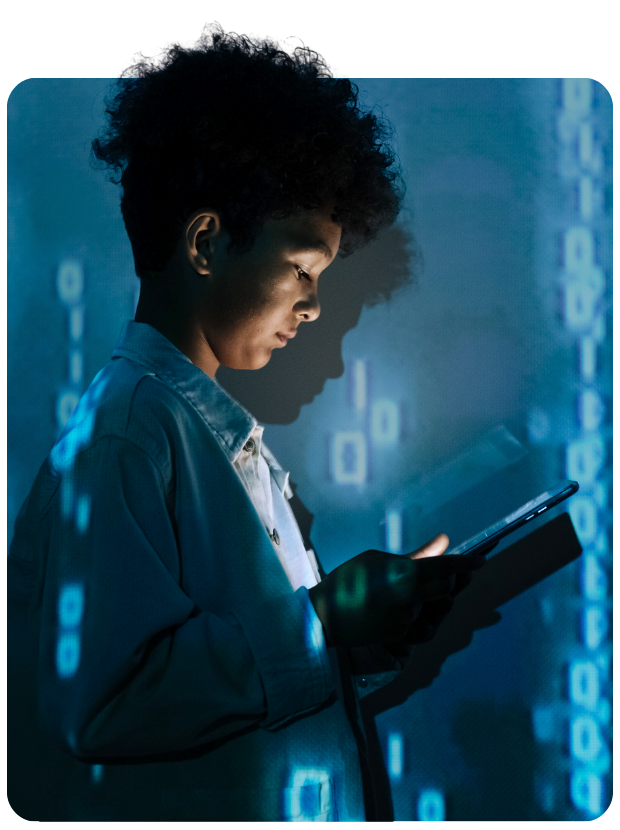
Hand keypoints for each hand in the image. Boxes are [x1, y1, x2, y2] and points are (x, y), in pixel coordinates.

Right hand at [308, 534, 487, 647]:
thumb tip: (443, 542)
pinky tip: (405, 607)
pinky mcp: (401, 634)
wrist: (326, 617)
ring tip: (420, 590)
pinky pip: (422, 624)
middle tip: (452, 573)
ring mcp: (406, 618)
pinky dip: (419, 614)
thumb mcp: (378, 560)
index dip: (466, 563)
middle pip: (446, 588)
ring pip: (435, 608)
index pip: (444, 566)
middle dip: (452, 580)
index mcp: (402, 573)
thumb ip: (415, 556)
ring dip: (434, 599)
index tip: (481, 560)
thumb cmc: (348, 581)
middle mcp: (408, 597)